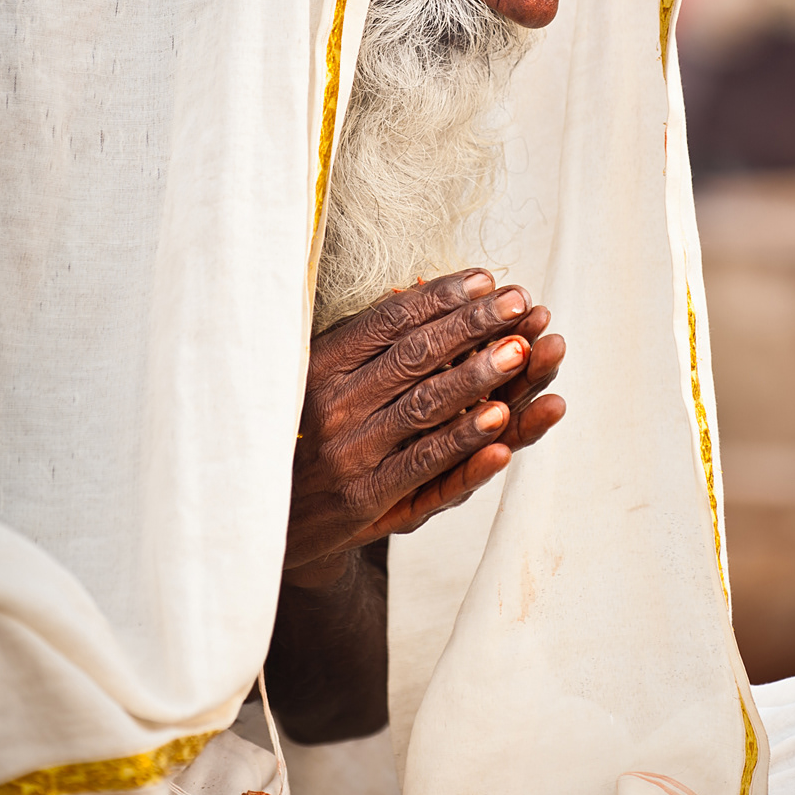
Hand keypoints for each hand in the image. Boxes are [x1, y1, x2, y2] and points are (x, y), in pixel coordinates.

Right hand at [285, 271, 565, 586]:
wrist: (273, 515)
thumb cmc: (307, 432)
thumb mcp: (320, 377)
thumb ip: (364, 340)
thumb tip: (416, 290)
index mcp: (322, 365)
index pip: (391, 320)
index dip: (442, 297)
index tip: (486, 280)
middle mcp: (334, 404)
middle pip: (416, 355)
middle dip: (473, 325)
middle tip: (519, 303)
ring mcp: (351, 453)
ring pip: (425, 407)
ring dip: (478, 377)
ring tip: (522, 351)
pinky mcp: (368, 498)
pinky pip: (425, 465)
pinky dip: (465, 445)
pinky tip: (502, 428)